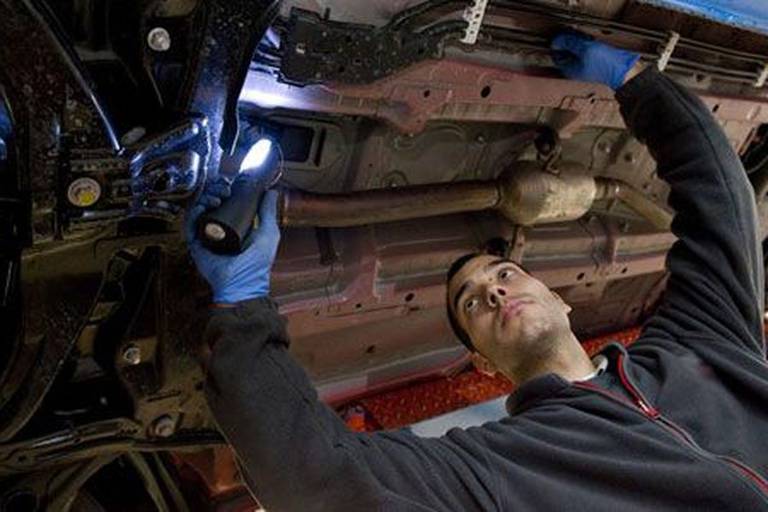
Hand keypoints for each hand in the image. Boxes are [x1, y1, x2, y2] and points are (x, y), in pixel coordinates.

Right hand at [186, 179, 280, 303]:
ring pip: (200, 209)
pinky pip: (190, 224)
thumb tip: (271, 191)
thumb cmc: (257, 263)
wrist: (242, 283)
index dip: (225, 188)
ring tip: (217, 198)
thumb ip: (269, 211)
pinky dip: (194, 212)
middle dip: (215, 190)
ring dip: (206, 198)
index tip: (231, 182)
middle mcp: (219, 228)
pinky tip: (203, 206)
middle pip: (211, 201)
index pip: (226, 200)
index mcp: (235, 224)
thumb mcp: (268, 232)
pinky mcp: (196, 244)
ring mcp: (207, 235)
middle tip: (225, 189)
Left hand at [551, 32, 640, 89]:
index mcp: (568, 70)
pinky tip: (596, 43)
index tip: (567, 36)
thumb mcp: (584, 49)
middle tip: (580, 37)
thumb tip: (556, 40)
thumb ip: (569, 43)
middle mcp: (575, 69)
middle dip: (572, 42)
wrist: (624, 71)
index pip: (556, 54)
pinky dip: (590, 44)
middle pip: (567, 51)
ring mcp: (585, 65)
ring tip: (590, 41)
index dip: (561, 43)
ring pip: (577, 49)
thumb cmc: (605, 65)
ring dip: (582, 42)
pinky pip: (587, 50)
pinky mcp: (594, 61)